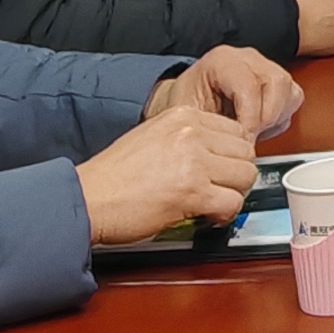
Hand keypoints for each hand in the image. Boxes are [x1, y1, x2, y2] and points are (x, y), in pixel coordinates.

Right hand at [76, 103, 260, 245]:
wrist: (88, 199)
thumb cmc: (113, 175)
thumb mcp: (152, 136)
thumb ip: (186, 138)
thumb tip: (217, 154)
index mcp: (183, 116)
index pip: (235, 130)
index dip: (230, 155)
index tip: (221, 168)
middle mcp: (191, 133)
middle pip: (245, 152)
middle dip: (235, 174)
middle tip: (219, 188)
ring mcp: (194, 161)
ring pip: (245, 176)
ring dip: (233, 193)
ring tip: (212, 202)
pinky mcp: (193, 192)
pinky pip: (233, 203)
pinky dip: (225, 214)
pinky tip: (208, 216)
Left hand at [150, 42, 301, 136]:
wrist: (189, 102)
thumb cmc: (187, 104)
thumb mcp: (187, 114)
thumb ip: (210, 127)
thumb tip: (233, 145)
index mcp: (223, 61)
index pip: (249, 85)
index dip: (250, 117)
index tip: (244, 141)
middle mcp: (248, 59)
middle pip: (276, 82)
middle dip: (266, 117)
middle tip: (250, 138)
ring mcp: (265, 66)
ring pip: (289, 90)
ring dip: (276, 118)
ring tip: (254, 132)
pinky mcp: (276, 81)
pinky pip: (293, 98)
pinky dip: (280, 117)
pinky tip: (261, 126)